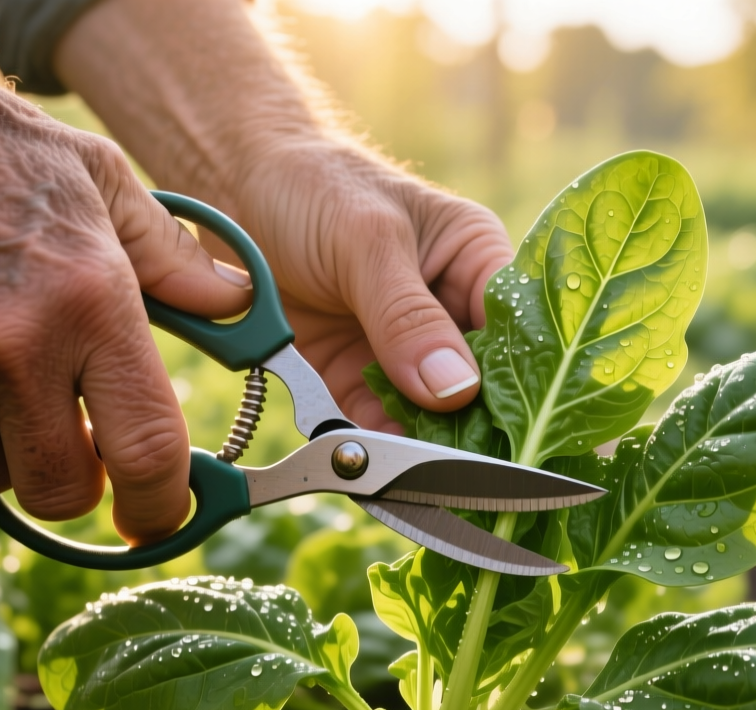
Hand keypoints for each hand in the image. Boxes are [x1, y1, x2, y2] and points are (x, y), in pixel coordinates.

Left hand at [53, 0, 513, 430]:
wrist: (229, 189)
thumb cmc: (312, 185)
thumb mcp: (366, 240)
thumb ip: (408, 316)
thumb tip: (456, 390)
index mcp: (477, 264)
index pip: (521, 334)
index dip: (526, 385)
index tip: (523, 434)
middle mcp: (451, 316)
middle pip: (483, 391)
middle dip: (474, 433)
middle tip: (466, 472)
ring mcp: (404, 355)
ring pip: (431, 421)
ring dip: (422, 451)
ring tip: (415, 477)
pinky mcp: (356, 382)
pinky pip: (375, 429)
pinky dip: (370, 451)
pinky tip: (369, 466)